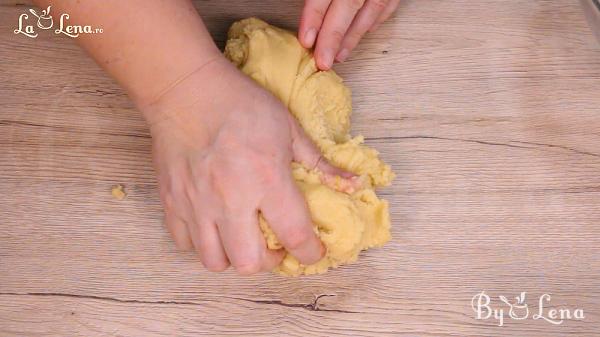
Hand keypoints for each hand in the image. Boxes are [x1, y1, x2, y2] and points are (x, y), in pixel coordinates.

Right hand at [142, 57, 350, 274]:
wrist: (185, 88)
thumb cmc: (241, 103)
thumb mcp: (288, 127)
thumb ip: (319, 163)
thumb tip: (354, 184)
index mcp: (267, 180)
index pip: (295, 236)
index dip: (310, 252)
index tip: (313, 251)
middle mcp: (231, 200)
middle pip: (250, 263)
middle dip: (270, 261)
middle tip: (275, 244)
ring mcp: (197, 204)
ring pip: (215, 261)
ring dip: (234, 256)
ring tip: (242, 237)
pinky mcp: (172, 201)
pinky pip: (185, 243)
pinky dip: (202, 242)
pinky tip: (213, 224)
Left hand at [299, 0, 399, 69]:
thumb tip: (308, 24)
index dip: (314, 17)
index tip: (307, 40)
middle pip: (348, 7)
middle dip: (334, 37)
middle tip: (323, 62)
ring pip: (371, 11)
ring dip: (353, 36)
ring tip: (339, 56)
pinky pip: (389, 5)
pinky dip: (376, 20)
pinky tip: (365, 32)